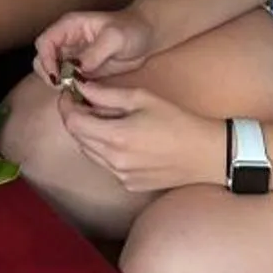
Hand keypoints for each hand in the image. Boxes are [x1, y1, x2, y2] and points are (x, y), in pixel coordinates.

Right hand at [33, 7, 155, 88]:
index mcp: (69, 26)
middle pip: (43, 58)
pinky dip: (70, 89)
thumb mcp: (115, 37)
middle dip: (49, 74)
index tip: (57, 76)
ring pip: (53, 72)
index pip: (45, 42)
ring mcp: (74, 56)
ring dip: (59, 83)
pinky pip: (69, 81)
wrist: (147, 37)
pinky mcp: (83, 70)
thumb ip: (95, 52)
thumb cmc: (132, 29)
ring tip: (74, 91)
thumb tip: (77, 68)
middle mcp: (67, 41)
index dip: (46, 59)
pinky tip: (80, 95)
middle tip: (64, 86)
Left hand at [60, 83, 225, 195]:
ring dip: (89, 134)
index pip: (72, 123)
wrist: (206, 154)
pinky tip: (123, 138)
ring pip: (89, 152)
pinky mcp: (129, 184)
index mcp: (116, 137)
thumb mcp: (143, 98)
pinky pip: (105, 165)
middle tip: (86, 102)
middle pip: (77, 138)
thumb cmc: (178, 121)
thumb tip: (81, 88)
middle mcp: (114, 161)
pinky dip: (104, 149)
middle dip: (76, 118)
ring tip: (106, 119)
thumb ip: (107, 94)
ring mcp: (121, 176)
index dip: (66, 106)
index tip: (69, 94)